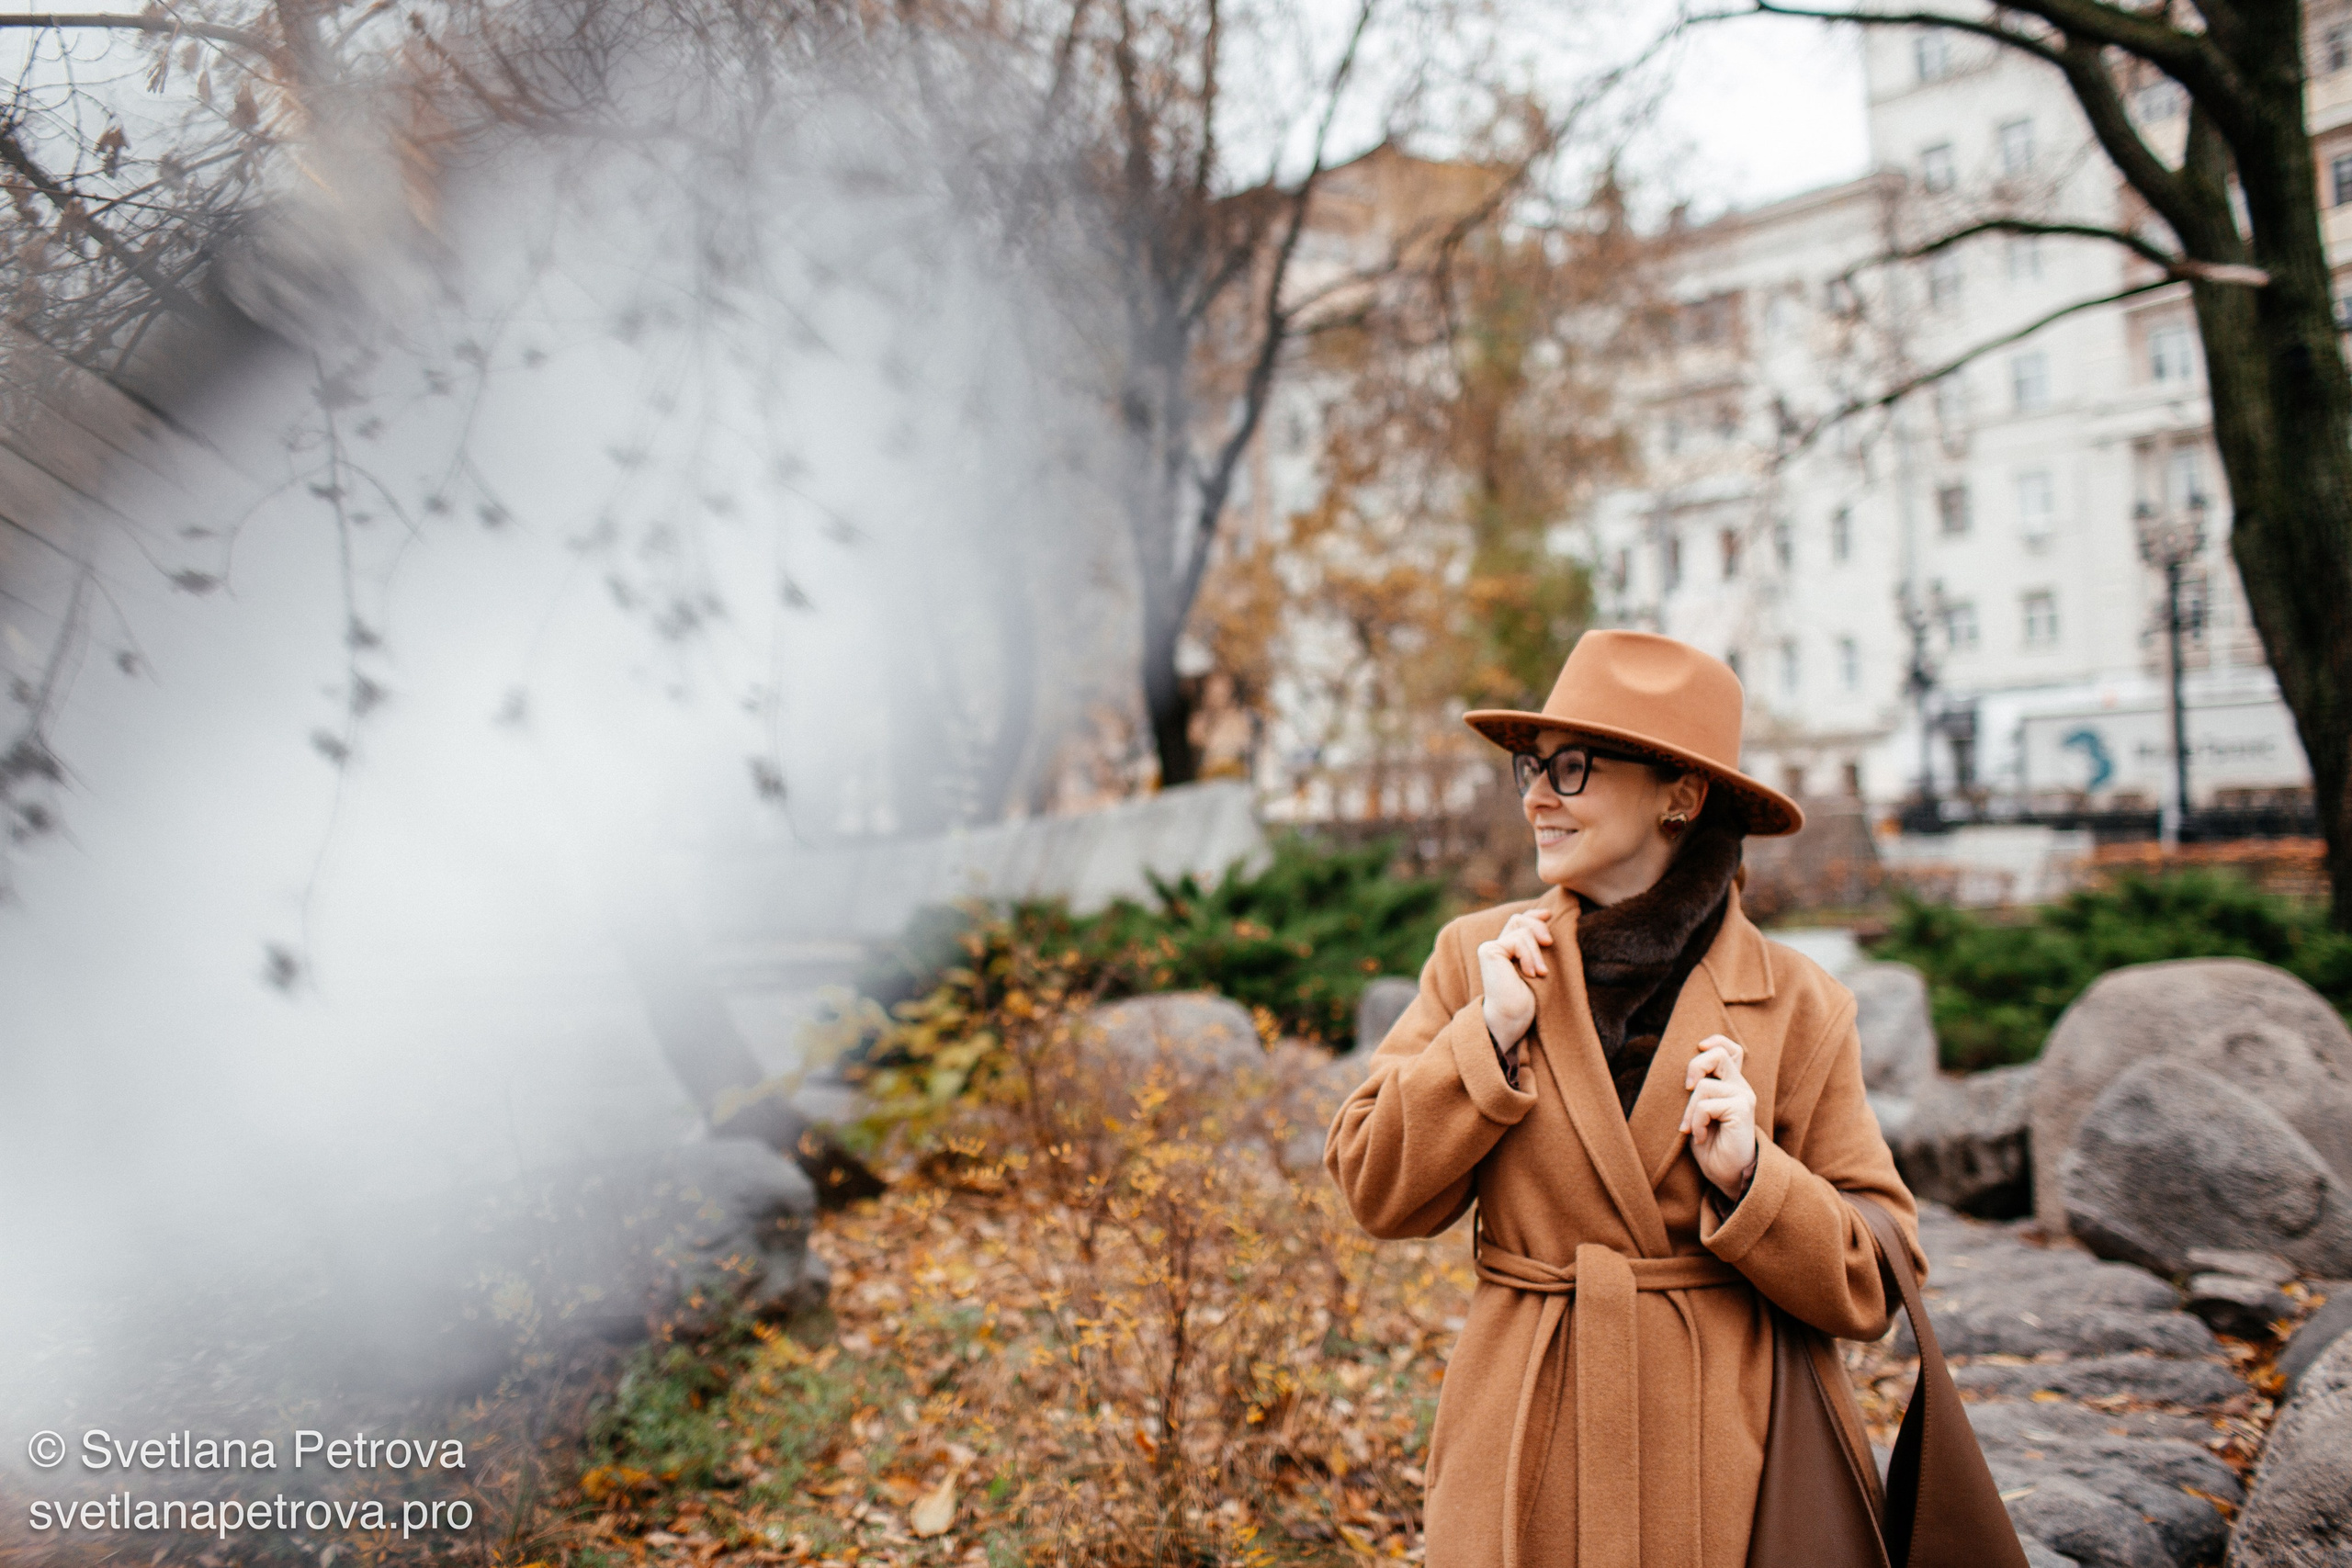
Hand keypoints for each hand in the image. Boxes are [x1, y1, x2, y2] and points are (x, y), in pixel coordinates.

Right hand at [1477, 910, 1552, 1067]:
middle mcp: (1496, 947)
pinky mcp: (1489, 950)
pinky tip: (1531, 974)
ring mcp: (1490, 948)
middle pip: (1520, 918)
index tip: (1548, 915)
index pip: (1518, 921)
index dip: (1533, 915)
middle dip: (1538, 927)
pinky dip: (1529, 955)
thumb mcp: (1538, 965)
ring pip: (1523, 930)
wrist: (1513, 1019)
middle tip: (1549, 943)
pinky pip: (1518, 939)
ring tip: (1540, 973)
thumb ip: (1536, 943)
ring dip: (1536, 952)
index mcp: (1507, 951)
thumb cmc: (1530, 1001)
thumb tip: (1546, 916)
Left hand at [1679, 1034, 1758, 1195]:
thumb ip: (1698, 1092)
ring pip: (1705, 1086)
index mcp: (1732, 1085)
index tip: (1699, 1047)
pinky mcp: (1742, 1110)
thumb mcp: (1699, 1113)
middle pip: (1719, 1054)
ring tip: (1693, 1130)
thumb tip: (1684, 1076)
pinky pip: (1706, 1105)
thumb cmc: (1711, 1146)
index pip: (1731, 1049)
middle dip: (1695, 1066)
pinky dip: (1695, 1122)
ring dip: (1689, 1111)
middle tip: (1686, 1088)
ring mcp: (1744, 1097)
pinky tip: (1701, 1138)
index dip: (1715, 1041)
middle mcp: (1741, 1087)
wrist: (1729, 1176)